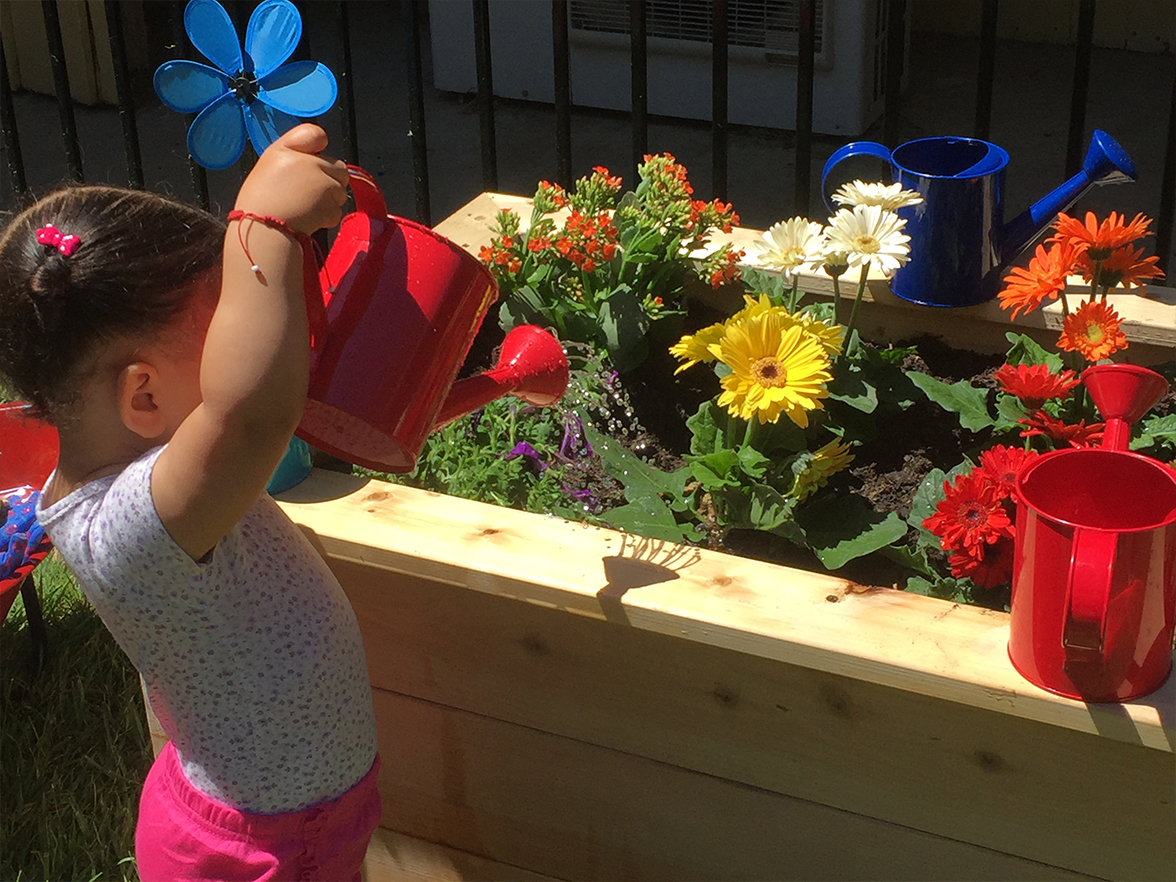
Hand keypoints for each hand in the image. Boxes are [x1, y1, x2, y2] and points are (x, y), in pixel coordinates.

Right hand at [233, 124, 349, 233]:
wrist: (262, 231)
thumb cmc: (259, 203)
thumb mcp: (269, 167)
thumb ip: (294, 158)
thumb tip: (315, 158)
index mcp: (286, 149)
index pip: (315, 134)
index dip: (318, 146)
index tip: (314, 159)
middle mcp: (308, 162)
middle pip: (338, 167)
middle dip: (329, 179)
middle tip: (309, 193)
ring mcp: (323, 183)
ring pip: (340, 190)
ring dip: (329, 200)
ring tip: (305, 207)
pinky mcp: (330, 204)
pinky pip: (337, 210)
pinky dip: (326, 217)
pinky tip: (308, 219)